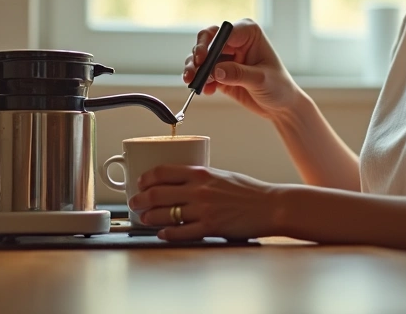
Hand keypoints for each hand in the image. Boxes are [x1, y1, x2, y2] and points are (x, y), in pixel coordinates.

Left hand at [130, 165, 283, 241]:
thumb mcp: (222, 176)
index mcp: (201, 173)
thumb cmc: (248, 191)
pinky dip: (167, 233)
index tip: (140, 182)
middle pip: (158, 193)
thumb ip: (201, 179)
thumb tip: (180, 184)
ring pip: (165, 214)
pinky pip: (181, 232)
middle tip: (135, 203)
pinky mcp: (210, 227)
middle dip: (140, 199)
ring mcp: (203, 209)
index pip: (163, 171)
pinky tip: (162, 233)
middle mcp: (199, 190)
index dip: (146, 178)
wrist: (270, 205)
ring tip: (144, 219)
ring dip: (149, 217)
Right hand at [183, 18, 299, 120]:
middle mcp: (235, 41)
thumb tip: (215, 71)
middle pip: (207, 40)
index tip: (202, 59)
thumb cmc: (279, 86)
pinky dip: (200, 81)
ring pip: (201, 57)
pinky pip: (203, 73)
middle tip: (193, 72)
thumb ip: (238, 74)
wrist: (281, 106)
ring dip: (194, 69)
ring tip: (194, 84)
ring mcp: (226, 56)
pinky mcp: (220, 72)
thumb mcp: (261, 79)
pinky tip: (205, 91)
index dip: (209, 43)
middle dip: (198, 56)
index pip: (223, 32)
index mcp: (248, 33)